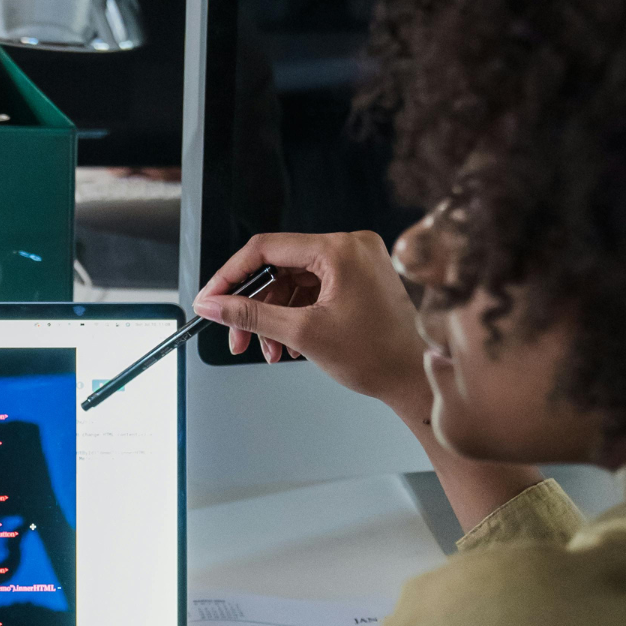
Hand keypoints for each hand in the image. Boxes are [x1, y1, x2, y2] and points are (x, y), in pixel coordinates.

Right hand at [193, 231, 428, 414]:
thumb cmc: (375, 356)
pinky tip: (285, 344)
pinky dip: (292, 316)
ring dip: (271, 317)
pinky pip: (310, 291)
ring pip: (291, 283)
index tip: (210, 299)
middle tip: (234, 335)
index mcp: (340, 249)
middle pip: (277, 267)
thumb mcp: (301, 333)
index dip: (231, 275)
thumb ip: (250, 315)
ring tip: (264, 350)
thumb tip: (212, 304)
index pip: (266, 248)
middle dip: (252, 306)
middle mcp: (349, 247)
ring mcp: (355, 263)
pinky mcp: (357, 279)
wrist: (414, 378)